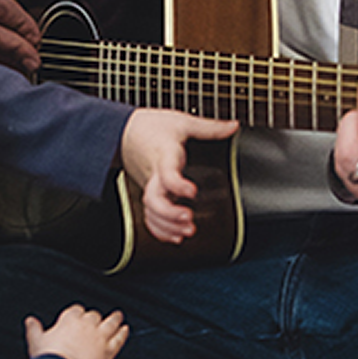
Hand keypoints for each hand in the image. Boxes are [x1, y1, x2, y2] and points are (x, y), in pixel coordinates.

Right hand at [25, 304, 128, 358]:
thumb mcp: (36, 341)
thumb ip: (34, 329)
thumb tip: (30, 321)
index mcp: (69, 320)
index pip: (76, 310)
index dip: (77, 314)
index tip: (77, 317)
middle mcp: (87, 325)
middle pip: (94, 315)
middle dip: (95, 317)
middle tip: (96, 320)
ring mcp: (100, 337)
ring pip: (111, 323)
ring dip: (115, 319)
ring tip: (118, 316)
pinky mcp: (109, 350)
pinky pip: (119, 338)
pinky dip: (123, 333)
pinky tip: (125, 330)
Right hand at [120, 107, 239, 245]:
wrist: (123, 130)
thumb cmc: (153, 126)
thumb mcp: (183, 121)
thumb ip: (210, 127)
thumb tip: (234, 126)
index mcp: (164, 156)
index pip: (166, 173)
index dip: (177, 184)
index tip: (192, 191)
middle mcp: (154, 174)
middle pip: (154, 199)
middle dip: (170, 214)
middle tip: (189, 218)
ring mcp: (150, 186)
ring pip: (151, 212)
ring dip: (168, 226)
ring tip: (188, 232)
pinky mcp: (150, 192)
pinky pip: (150, 216)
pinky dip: (161, 230)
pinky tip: (176, 237)